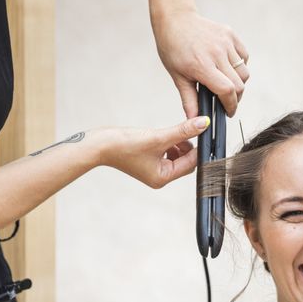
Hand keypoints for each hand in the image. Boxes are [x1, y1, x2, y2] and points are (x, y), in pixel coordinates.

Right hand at [95, 116, 209, 188]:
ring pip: (177, 156)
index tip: (200, 130)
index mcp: (163, 177)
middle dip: (187, 146)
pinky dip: (169, 143)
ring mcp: (154, 170)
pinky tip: (162, 135)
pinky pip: (166, 153)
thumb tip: (203, 124)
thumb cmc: (125, 145)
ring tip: (170, 133)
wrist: (99, 145)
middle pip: (186, 161)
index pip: (191, 164)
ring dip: (178, 143)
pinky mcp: (148, 162)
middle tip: (185, 130)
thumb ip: (183, 131)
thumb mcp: (159, 136)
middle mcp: (160, 177)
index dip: (197, 147)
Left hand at [150, 5, 248, 117]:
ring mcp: (225, 42)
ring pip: (244, 72)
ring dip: (238, 83)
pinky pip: (244, 57)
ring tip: (225, 84)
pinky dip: (239, 67)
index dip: (230, 106)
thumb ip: (189, 100)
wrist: (176, 20)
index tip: (228, 112)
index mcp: (201, 65)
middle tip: (226, 102)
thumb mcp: (177, 76)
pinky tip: (227, 69)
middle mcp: (216, 52)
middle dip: (235, 98)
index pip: (226, 90)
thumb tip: (194, 120)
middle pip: (239, 84)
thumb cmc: (173, 47)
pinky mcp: (230, 35)